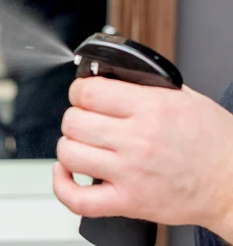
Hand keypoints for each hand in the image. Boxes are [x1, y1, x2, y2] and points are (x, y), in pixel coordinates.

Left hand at [54, 77, 232, 238]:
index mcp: (151, 108)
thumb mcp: (186, 98)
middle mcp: (138, 139)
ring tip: (83, 145)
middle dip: (75, 117)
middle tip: (87, 121)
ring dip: (69, 146)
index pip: (88, 91)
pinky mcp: (128, 201)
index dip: (78, 90)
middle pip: (73, 120)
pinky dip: (61, 184)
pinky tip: (66, 172)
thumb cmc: (215, 143)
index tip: (82, 94)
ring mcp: (130, 172)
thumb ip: (144, 87)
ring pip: (69, 152)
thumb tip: (107, 76)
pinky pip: (77, 198)